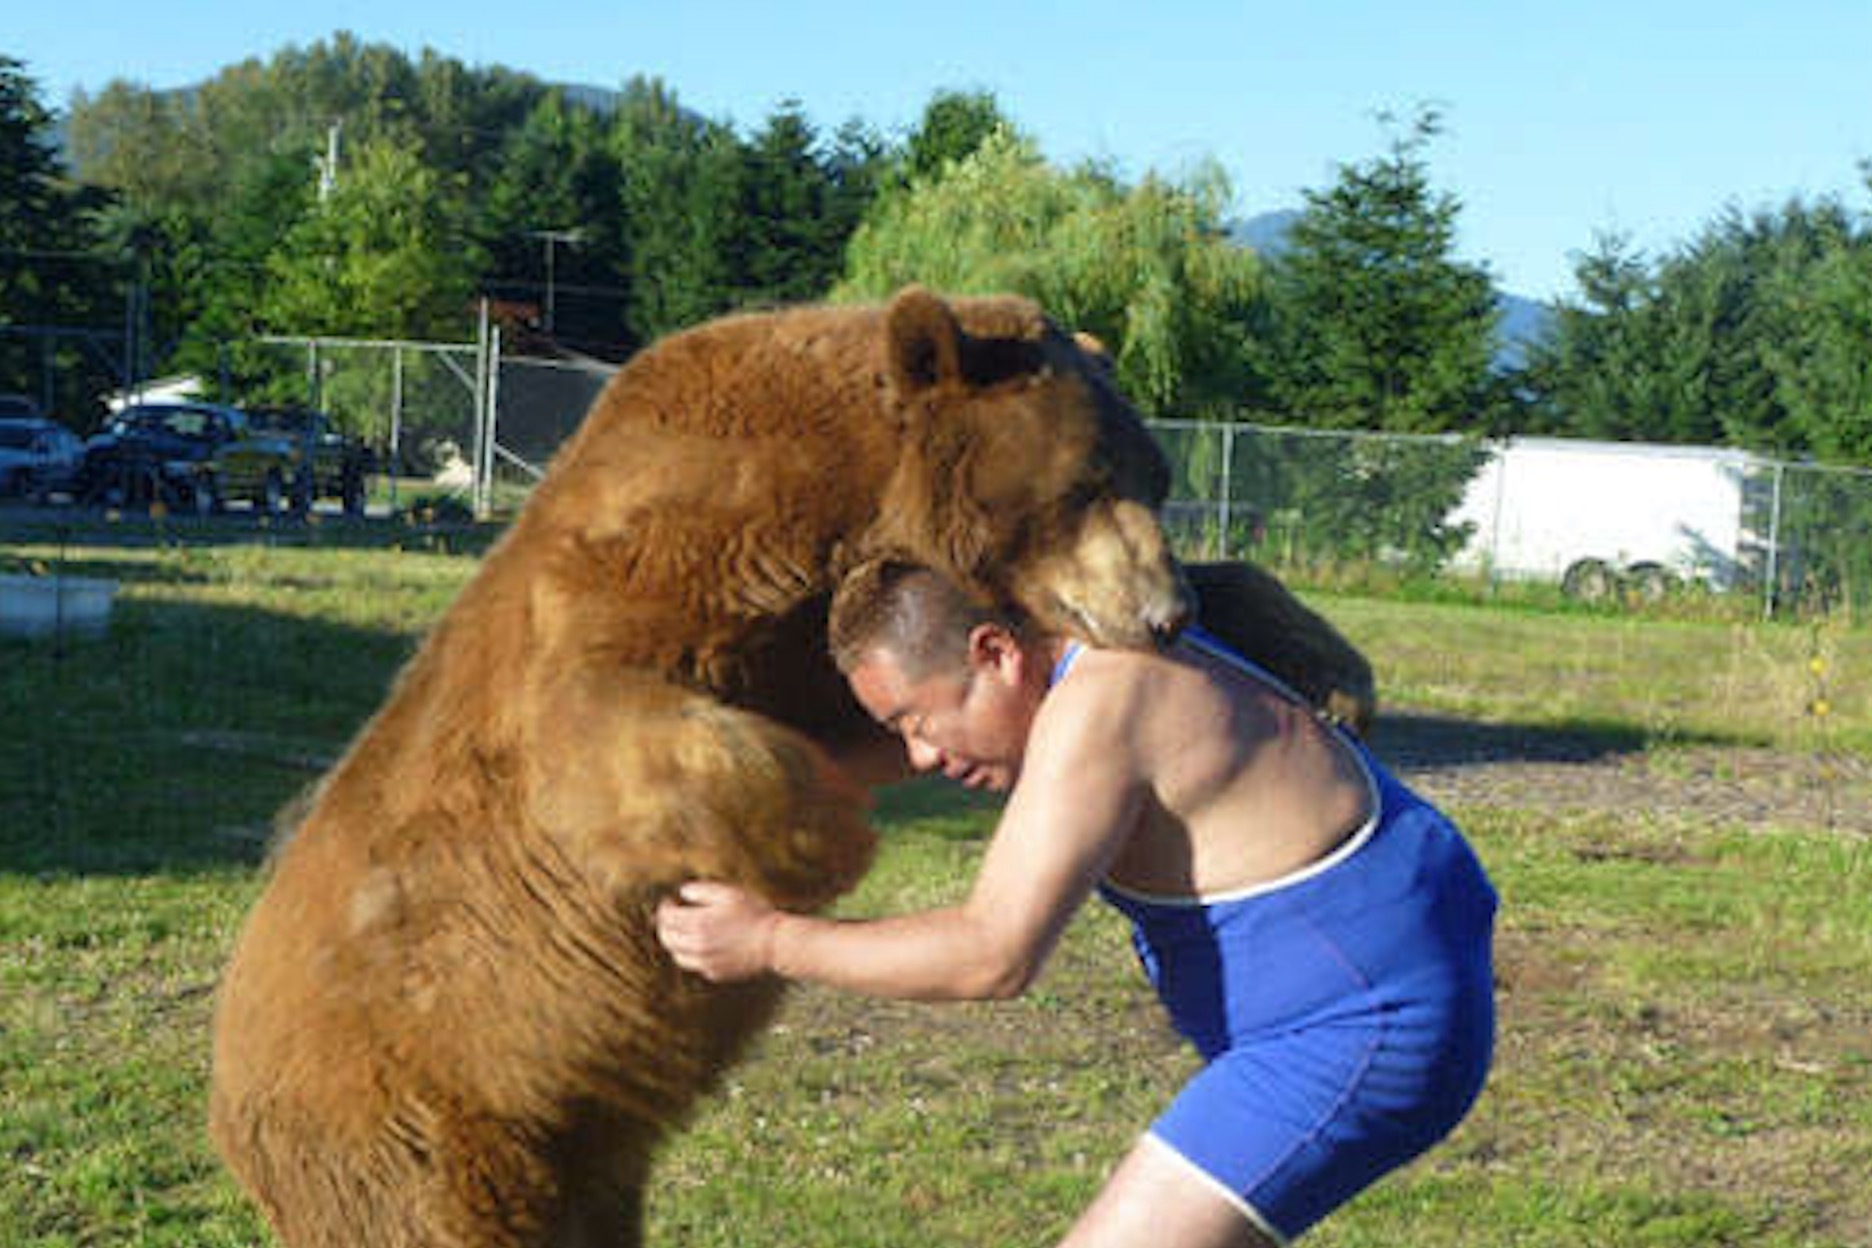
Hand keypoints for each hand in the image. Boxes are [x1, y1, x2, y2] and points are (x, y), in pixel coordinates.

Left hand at [655, 882, 779, 982]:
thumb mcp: (729, 893)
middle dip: (665, 925)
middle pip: (667, 938)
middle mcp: (696, 946)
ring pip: (677, 955)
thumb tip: (683, 892)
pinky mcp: (714, 973)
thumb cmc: (754, 914)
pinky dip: (693, 954)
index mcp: (698, 924)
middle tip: (671, 916)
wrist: (774, 943)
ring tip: (685, 931)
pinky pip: (695, 964)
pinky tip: (705, 944)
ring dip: (676, 942)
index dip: (664, 907)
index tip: (669, 901)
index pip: (666, 917)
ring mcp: (704, 963)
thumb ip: (702, 890)